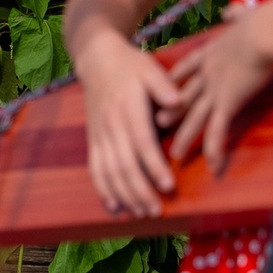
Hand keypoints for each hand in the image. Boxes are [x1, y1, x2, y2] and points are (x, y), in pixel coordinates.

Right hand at [74, 29, 184, 218]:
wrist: (97, 59)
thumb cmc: (130, 65)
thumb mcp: (150, 68)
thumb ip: (164, 86)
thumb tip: (179, 102)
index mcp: (128, 108)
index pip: (141, 142)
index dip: (154, 166)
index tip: (168, 186)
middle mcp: (111, 125)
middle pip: (124, 164)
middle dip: (140, 190)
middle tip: (157, 210)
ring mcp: (100, 134)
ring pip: (109, 171)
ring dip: (124, 195)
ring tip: (141, 213)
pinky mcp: (94, 140)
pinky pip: (95, 168)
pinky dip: (103, 189)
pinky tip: (115, 207)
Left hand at [166, 5, 272, 173]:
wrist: (265, 31)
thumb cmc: (263, 22)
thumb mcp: (245, 14)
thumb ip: (236, 14)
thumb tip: (233, 10)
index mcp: (212, 51)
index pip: (188, 68)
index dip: (175, 79)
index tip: (165, 87)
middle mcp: (208, 72)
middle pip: (184, 96)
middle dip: (171, 112)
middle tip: (157, 125)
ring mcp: (215, 88)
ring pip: (195, 119)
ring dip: (186, 139)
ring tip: (174, 156)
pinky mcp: (228, 101)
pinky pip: (218, 131)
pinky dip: (215, 149)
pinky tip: (213, 167)